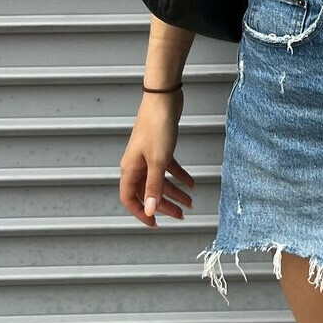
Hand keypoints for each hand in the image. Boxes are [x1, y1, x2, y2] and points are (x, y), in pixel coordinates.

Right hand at [119, 90, 194, 226]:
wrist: (164, 98)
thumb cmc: (157, 126)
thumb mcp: (158, 160)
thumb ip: (154, 186)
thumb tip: (151, 210)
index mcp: (130, 169)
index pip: (130, 199)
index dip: (141, 213)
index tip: (155, 224)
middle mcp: (137, 164)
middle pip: (148, 192)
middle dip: (164, 205)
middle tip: (180, 215)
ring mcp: (149, 155)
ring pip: (160, 180)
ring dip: (174, 192)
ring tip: (190, 202)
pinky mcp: (161, 147)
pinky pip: (169, 167)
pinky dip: (179, 175)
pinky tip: (191, 183)